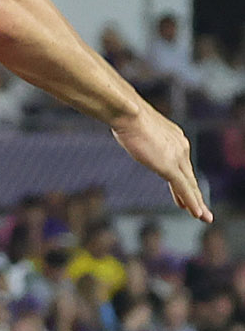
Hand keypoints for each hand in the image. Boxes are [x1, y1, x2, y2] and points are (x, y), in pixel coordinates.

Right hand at [110, 104, 209, 220]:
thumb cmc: (127, 115)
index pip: (182, 166)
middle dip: (196, 196)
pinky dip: (192, 202)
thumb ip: (139, 135)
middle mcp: (181, 147)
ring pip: (190, 185)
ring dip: (197, 203)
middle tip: (202, 212)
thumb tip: (129, 133)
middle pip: (190, 177)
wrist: (129, 113)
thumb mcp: (136, 128)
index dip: (185, 183)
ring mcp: (177, 157)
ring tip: (203, 217)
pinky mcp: (170, 166)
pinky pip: (184, 188)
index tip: (186, 196)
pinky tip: (197, 213)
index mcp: (175, 139)